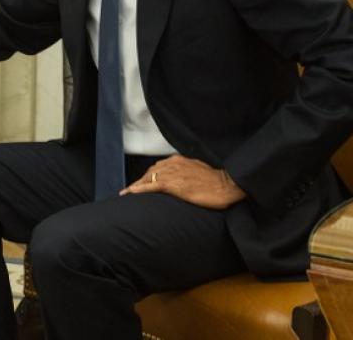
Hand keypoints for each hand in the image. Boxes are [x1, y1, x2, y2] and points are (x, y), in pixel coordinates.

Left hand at [119, 155, 245, 209]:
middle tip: (130, 190)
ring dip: (136, 186)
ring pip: (148, 178)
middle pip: (150, 172)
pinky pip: (151, 186)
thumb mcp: (198, 170)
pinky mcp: (173, 184)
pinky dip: (139, 189)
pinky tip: (130, 193)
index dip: (148, 176)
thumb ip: (187, 170)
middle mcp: (172, 164)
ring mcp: (172, 173)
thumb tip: (182, 177)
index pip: (158, 167)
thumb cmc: (216, 181)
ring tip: (126, 193)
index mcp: (178, 160)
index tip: (141, 182)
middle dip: (139, 181)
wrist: (226, 185)